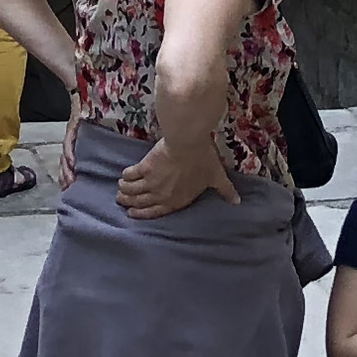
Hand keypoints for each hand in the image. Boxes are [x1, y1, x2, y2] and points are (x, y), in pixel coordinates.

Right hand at [114, 133, 237, 218]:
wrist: (188, 142)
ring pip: (134, 191)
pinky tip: (123, 176)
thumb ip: (225, 190)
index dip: (143, 214)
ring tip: (119, 190)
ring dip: (125, 191)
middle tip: (121, 201)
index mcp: (177, 200)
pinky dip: (126, 177)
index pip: (156, 211)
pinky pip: (131, 175)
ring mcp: (152, 182)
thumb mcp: (216, 177)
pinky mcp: (145, 168)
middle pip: (141, 202)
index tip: (133, 214)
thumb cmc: (203, 160)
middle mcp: (161, 195)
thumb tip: (237, 201)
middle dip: (130, 203)